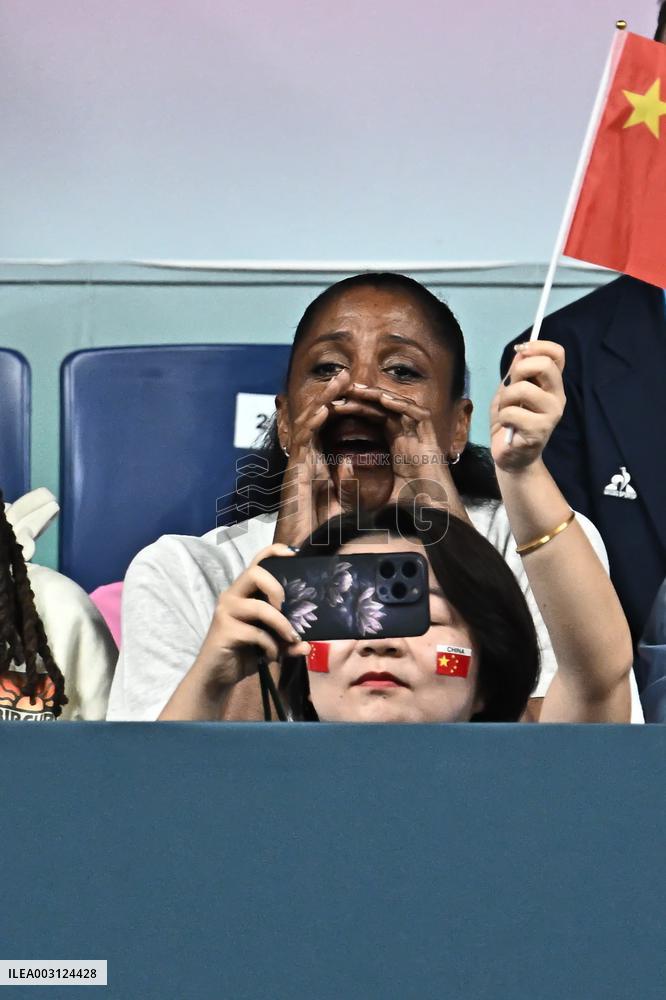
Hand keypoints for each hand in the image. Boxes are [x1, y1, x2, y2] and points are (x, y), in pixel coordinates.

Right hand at [195, 544, 310, 690]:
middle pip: (255, 572)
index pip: (256, 562)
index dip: (274, 552)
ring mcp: (226, 612)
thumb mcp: (271, 644)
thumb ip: (288, 641)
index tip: (294, 554)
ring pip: (260, 607)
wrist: (217, 677)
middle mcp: (232, 596)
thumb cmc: (243, 653)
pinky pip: (256, 633)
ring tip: (291, 640)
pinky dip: (271, 646)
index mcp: (243, 592)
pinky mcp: (224, 630)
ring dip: (282, 625)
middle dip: (277, 588)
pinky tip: (271, 656)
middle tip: (288, 609)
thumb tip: (307, 645)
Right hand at [274, 372, 348, 545]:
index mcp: (317, 467)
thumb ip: (347, 486)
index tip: (356, 392)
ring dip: (322, 401)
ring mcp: (298, 467)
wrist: (298, 557)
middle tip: (346, 375)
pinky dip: (311, 426)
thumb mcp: (342, 507)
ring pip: (307, 425)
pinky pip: (302, 445)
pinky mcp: (294, 475)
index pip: (328, 429)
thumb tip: (350, 465)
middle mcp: (306, 462)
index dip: (340, 408)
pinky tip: (324, 410)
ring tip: (338, 381)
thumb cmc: (319, 538)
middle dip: (330, 395)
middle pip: (316, 420)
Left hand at [346, 385, 452, 508]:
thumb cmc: (412, 517)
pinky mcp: (432, 445)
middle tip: (343, 390)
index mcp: (399, 451)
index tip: (337, 406)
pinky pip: (419, 416)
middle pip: (387, 411)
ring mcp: (422, 442)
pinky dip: (402, 405)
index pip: (378, 421)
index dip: (360, 410)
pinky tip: (382, 398)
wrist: (435, 527)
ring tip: (357, 389)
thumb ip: (362, 488)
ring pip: (401, 408)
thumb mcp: (377, 498)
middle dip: (366, 399)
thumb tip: (339, 482)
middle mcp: (411, 442)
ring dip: (380, 396)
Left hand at [491, 341, 565, 472]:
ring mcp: (551, 414)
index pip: (557, 354)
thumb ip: (517, 372)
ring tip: (507, 412)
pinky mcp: (539, 431)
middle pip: (543, 365)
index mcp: (552, 384)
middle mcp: (557, 396)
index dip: (538, 346)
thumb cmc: (511, 421)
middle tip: (511, 388)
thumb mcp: (509, 391)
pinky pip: (512, 412)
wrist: (510, 455)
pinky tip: (508, 427)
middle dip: (518, 371)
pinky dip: (503, 418)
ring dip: (505, 399)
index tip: (521, 351)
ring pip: (522, 389)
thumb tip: (522, 350)